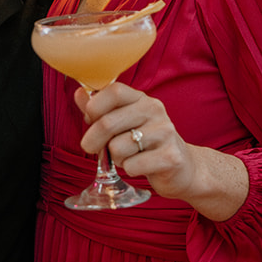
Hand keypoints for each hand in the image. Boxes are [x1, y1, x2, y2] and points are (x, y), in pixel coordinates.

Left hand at [75, 83, 248, 220]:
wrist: (183, 168)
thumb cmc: (147, 144)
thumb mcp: (125, 122)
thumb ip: (100, 109)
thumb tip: (78, 93)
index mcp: (142, 99)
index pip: (114, 91)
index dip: (94, 106)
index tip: (88, 119)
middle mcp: (155, 111)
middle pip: (109, 122)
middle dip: (92, 140)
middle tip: (90, 148)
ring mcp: (165, 133)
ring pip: (118, 148)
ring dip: (116, 158)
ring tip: (127, 157)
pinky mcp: (170, 157)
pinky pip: (132, 166)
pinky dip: (130, 170)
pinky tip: (141, 167)